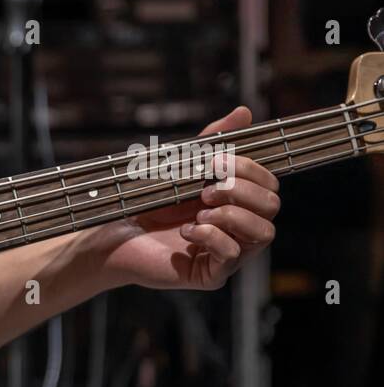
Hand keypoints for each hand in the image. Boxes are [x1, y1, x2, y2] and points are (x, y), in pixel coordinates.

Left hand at [87, 106, 280, 290]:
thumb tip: (243, 112)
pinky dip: (211, 237)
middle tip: (207, 189)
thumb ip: (212, 141)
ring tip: (199, 211)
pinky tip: (187, 231)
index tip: (217, 162)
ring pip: (263, 233)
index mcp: (238, 202)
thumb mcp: (180, 167)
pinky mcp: (211, 274)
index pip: (270, 184)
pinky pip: (233, 256)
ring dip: (232, 216)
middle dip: (242, 191)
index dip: (252, 170)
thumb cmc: (148, 203)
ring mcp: (228, 252)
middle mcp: (239, 227)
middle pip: (272, 206)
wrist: (113, 235)